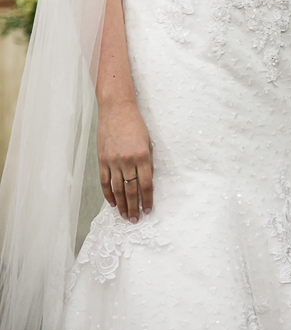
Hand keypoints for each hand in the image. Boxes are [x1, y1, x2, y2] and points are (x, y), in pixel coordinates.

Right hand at [98, 99, 153, 221]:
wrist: (117, 109)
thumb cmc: (135, 124)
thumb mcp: (148, 141)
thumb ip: (147, 161)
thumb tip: (146, 182)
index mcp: (143, 156)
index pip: (146, 184)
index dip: (147, 199)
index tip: (148, 210)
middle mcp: (128, 160)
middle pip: (132, 190)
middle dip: (134, 207)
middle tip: (135, 219)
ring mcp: (113, 161)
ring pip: (118, 189)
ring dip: (122, 205)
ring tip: (125, 216)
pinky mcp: (102, 160)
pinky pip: (104, 182)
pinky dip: (108, 194)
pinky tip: (112, 203)